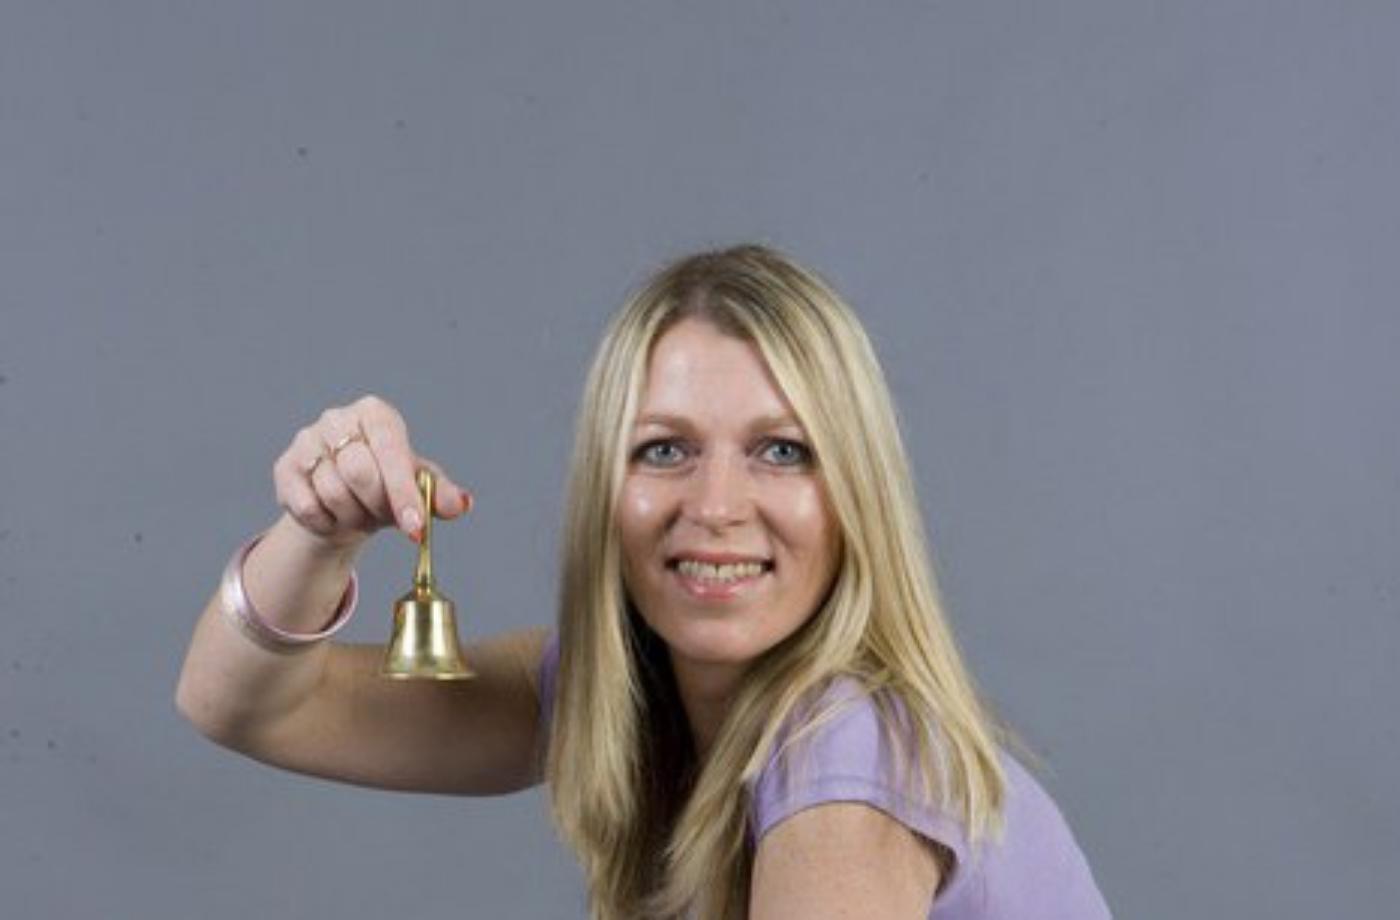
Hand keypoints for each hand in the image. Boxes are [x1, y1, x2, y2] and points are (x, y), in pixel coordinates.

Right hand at [272, 394, 471, 548]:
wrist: (344, 506)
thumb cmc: (387, 487)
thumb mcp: (418, 487)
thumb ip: (439, 493)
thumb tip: (461, 504)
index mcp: (376, 413)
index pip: (391, 450)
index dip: (403, 492)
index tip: (415, 527)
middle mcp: (337, 418)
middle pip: (360, 472)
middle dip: (378, 506)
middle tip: (383, 516)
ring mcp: (306, 441)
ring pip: (333, 493)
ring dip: (353, 517)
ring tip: (360, 514)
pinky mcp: (284, 467)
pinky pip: (307, 507)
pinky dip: (327, 523)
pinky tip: (334, 517)